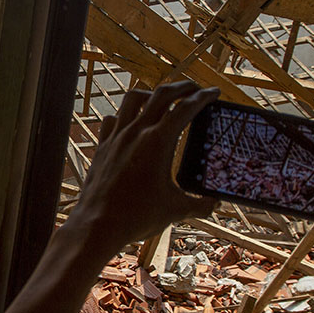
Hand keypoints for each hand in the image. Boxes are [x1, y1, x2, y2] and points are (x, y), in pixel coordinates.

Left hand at [67, 81, 219, 252]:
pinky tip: (130, 122)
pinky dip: (124, 114)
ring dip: (151, 94)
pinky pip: (113, 119)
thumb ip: (200, 204)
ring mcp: (116, 137)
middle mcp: (136, 132)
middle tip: (194, 88)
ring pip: (133, 99)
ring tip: (162, 98)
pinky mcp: (102, 146)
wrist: (98, 225)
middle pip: (161, 95)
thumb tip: (215, 203)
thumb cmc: (137, 217)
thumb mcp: (176, 210)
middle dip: (181, 87)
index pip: (186, 108)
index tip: (213, 93)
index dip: (203, 97)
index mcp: (158, 141)